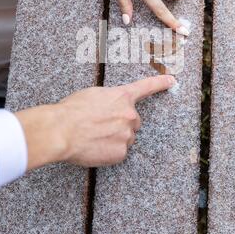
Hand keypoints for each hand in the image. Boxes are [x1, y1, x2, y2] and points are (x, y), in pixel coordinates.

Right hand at [15, 75, 175, 169]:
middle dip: (121, 125)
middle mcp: (129, 115)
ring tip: (93, 137)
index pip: (146, 87)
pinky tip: (94, 147)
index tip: (172, 80)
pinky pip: (118, 153)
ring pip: (125, 138)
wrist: (62, 130)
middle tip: (101, 127)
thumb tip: (110, 108)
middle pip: (133, 122)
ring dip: (114, 138)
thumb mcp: (92, 95)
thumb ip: (109, 101)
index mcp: (122, 97)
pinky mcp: (120, 153)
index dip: (160, 83)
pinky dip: (109, 152)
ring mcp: (127, 135)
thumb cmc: (71, 110)